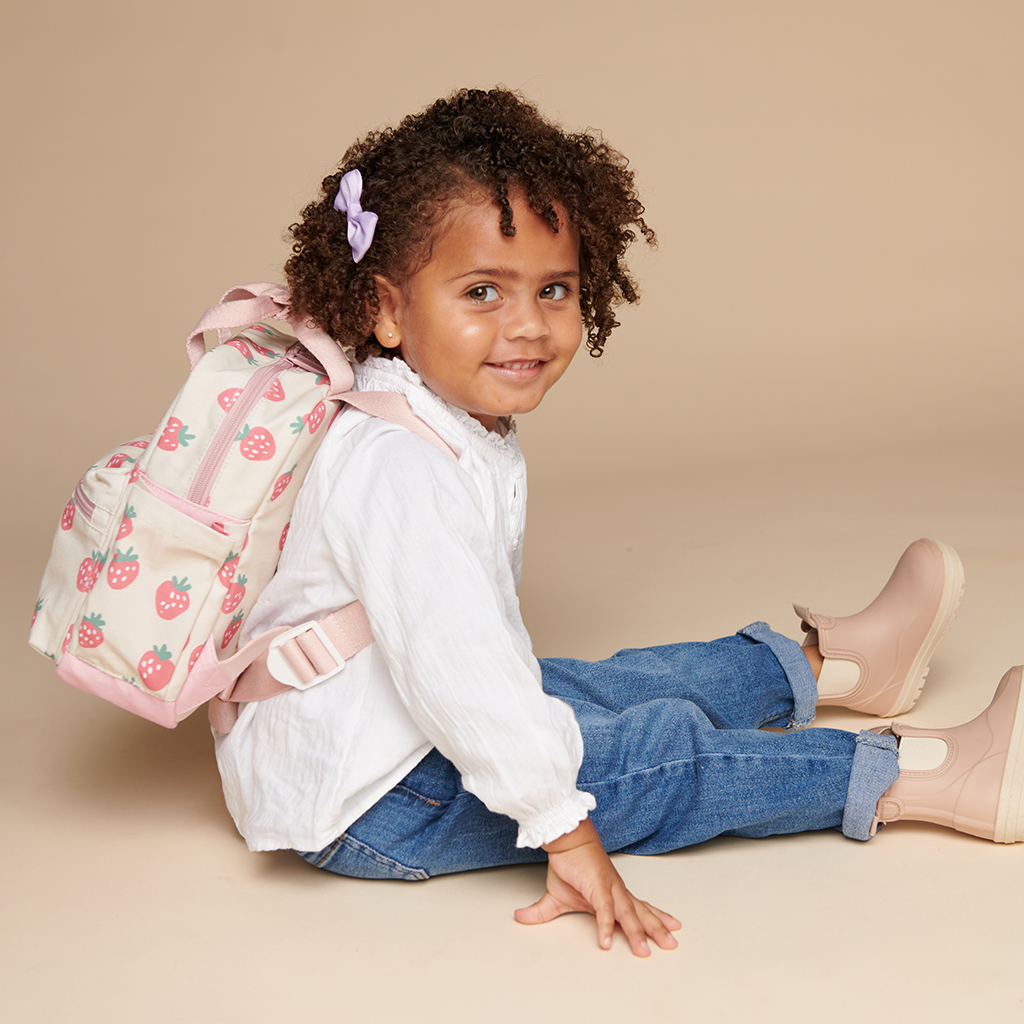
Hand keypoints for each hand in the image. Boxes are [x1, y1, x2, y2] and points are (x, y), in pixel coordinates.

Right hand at [514, 817, 680, 956]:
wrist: (566, 839)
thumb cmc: (569, 863)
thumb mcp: (556, 896)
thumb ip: (543, 912)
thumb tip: (521, 917)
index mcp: (612, 895)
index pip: (637, 909)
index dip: (654, 919)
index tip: (670, 927)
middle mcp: (616, 892)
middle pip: (640, 914)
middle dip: (657, 930)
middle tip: (672, 944)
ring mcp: (609, 890)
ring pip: (628, 916)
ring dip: (638, 934)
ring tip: (645, 951)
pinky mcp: (597, 887)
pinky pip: (604, 911)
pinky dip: (606, 927)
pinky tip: (606, 942)